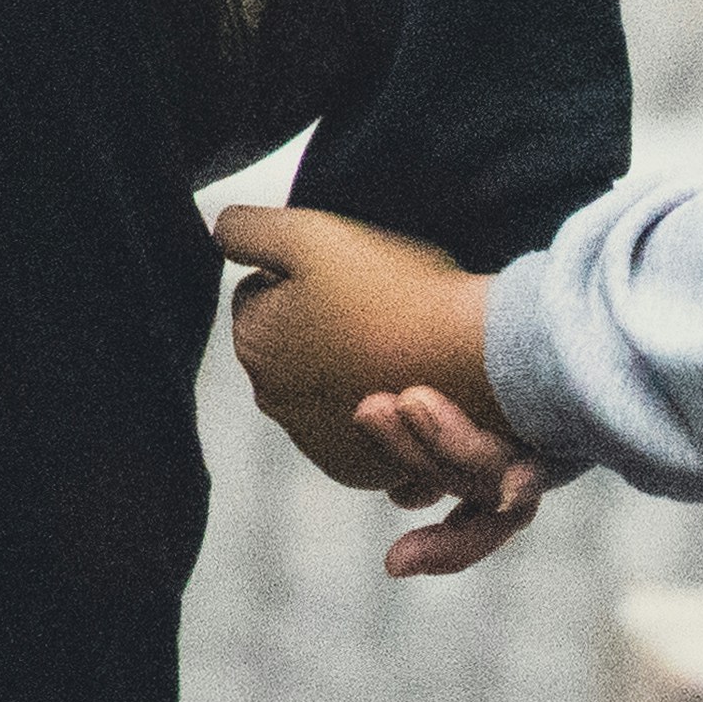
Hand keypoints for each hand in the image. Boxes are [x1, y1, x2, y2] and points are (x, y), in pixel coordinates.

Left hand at [207, 202, 536, 569]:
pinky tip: (410, 391)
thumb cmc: (399, 290)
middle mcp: (275, 404)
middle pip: (294, 348)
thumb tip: (220, 235)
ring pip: (329, 393)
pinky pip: (366, 437)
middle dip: (324, 330)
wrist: (482, 356)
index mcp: (254, 343)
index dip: (306, 277)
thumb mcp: (309, 233)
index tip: (352, 278)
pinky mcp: (370, 472)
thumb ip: (245, 228)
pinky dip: (383, 419)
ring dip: (352, 375)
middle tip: (380, 310)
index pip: (261, 295)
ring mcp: (323, 444)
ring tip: (399, 350)